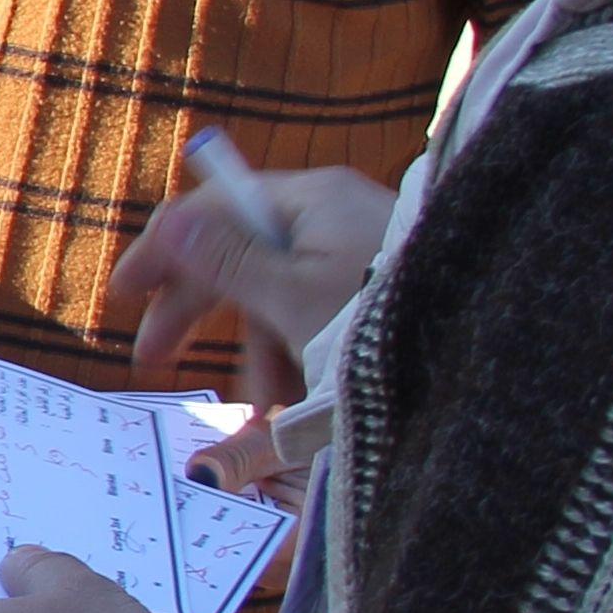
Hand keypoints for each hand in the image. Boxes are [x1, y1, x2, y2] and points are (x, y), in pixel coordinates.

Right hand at [105, 161, 394, 404]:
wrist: (488, 345)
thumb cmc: (382, 318)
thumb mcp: (293, 296)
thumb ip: (226, 261)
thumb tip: (169, 223)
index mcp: (310, 200)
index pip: (212, 210)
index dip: (162, 252)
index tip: (124, 297)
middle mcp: (334, 215)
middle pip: (240, 255)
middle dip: (201, 314)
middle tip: (155, 363)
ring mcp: (360, 250)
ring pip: (280, 294)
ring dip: (259, 353)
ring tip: (264, 411)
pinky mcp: (380, 288)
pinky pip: (318, 314)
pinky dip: (300, 354)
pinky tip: (299, 402)